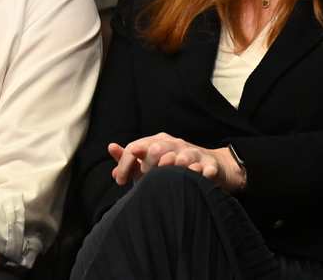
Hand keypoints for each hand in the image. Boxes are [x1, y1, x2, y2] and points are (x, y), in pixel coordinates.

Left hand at [108, 133, 245, 193]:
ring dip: (171, 169)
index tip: (120, 181)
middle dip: (147, 165)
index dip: (124, 164)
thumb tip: (111, 148)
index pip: (136, 147)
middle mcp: (175, 144)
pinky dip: (197, 175)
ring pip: (181, 158)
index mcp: (158, 141)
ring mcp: (194, 153)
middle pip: (157, 149)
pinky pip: (204, 169)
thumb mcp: (149, 163)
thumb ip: (130, 158)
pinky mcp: (210, 165)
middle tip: (145, 179)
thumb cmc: (173, 167)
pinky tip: (191, 180)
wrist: (211, 165)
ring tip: (164, 177)